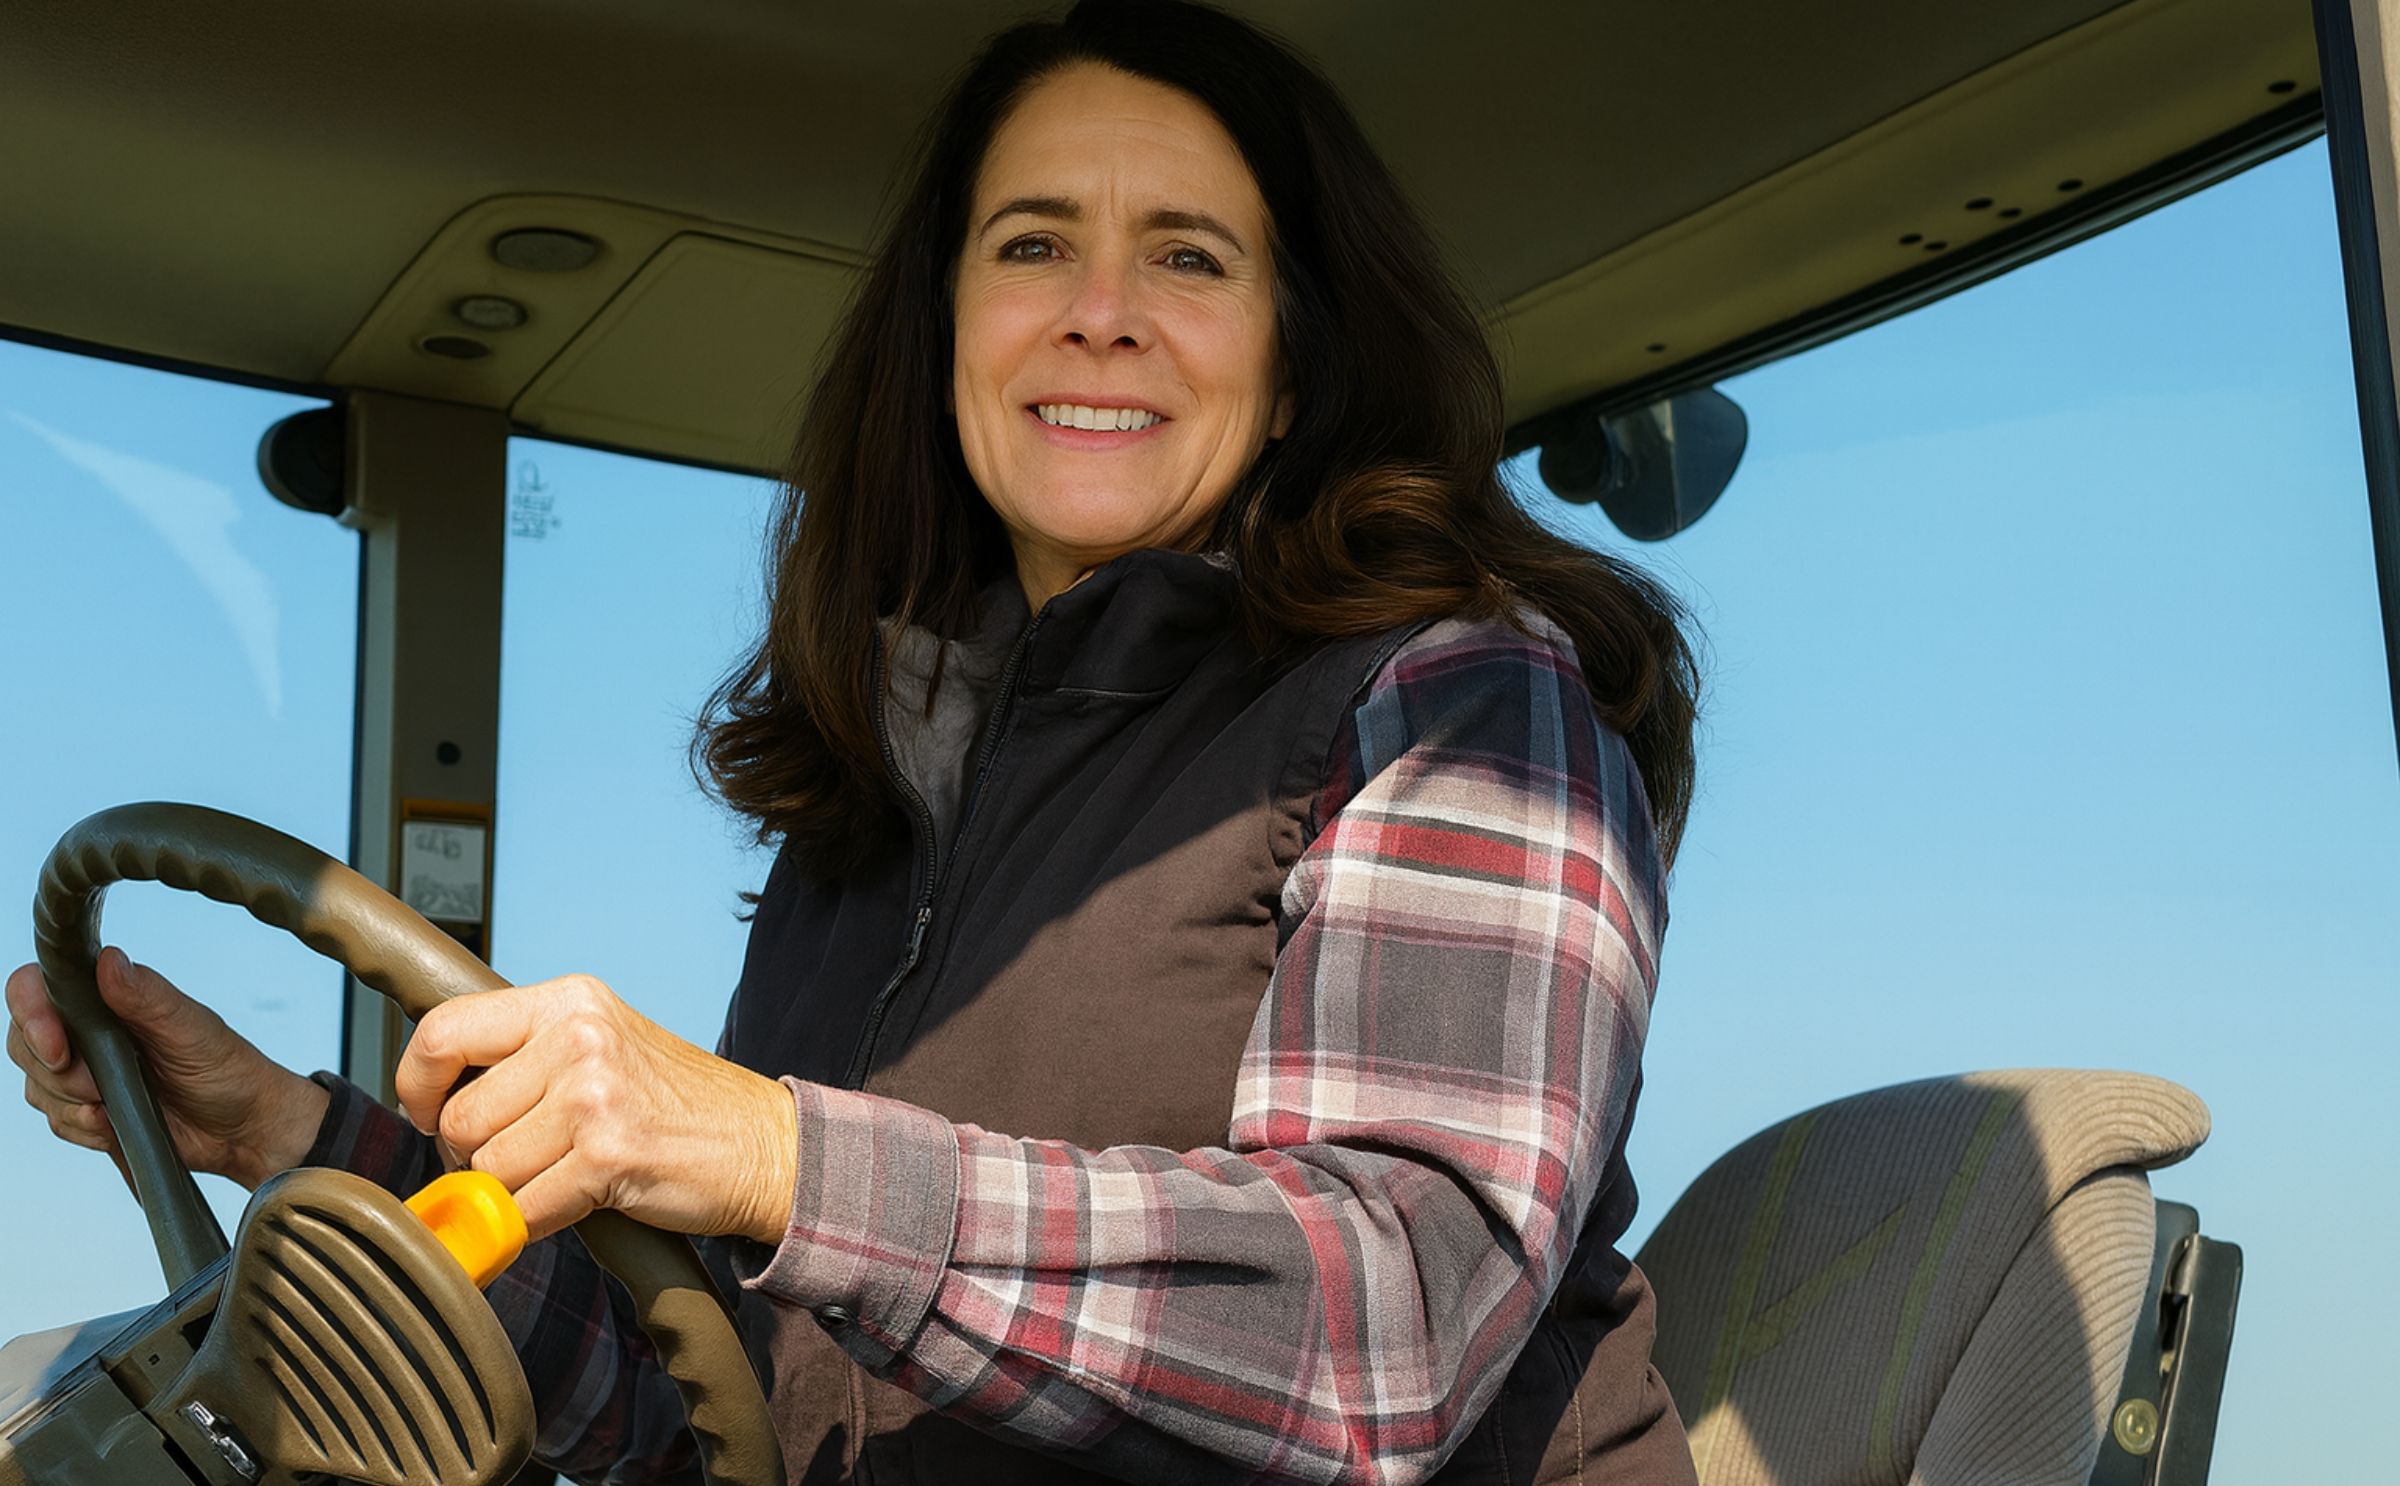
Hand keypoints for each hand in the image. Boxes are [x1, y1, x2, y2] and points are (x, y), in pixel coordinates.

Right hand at [6, 947, 329, 1191]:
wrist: (243, 1128)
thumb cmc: (227, 1069)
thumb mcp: (191, 1028)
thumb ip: (148, 997)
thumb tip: (109, 960)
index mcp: (109, 999)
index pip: (36, 989)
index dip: (30, 1013)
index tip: (58, 1047)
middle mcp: (89, 1032)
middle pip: (24, 1043)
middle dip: (56, 1071)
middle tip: (99, 1087)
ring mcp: (86, 1073)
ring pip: (37, 1087)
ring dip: (71, 1104)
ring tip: (113, 1107)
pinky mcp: (89, 1111)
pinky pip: (57, 1121)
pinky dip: (83, 1128)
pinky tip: (113, 1126)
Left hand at [393, 974, 798, 1244]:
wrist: (763, 1145)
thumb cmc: (673, 1105)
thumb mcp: (599, 1045)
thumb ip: (523, 1054)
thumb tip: (428, 1099)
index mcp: (570, 1001)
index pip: (443, 1030)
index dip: (415, 1083)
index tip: (425, 1112)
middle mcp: (580, 1036)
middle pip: (459, 1117)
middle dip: (476, 1156)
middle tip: (525, 1159)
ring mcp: (594, 1094)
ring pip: (486, 1170)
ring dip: (513, 1192)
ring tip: (565, 1174)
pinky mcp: (609, 1154)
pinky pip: (525, 1209)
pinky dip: (538, 1222)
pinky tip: (579, 1202)